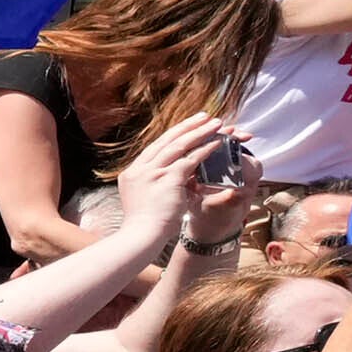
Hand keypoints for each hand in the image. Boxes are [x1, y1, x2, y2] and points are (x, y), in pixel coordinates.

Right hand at [113, 115, 229, 249]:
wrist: (141, 236)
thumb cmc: (146, 224)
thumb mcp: (148, 199)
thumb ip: (159, 185)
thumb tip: (179, 179)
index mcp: (133, 172)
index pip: (156, 147)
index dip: (174, 135)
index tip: (188, 126)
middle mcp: (140, 168)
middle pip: (166, 140)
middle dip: (188, 126)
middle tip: (205, 116)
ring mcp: (152, 172)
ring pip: (179, 145)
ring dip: (200, 133)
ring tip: (217, 123)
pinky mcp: (167, 179)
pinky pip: (189, 160)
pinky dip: (205, 150)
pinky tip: (218, 143)